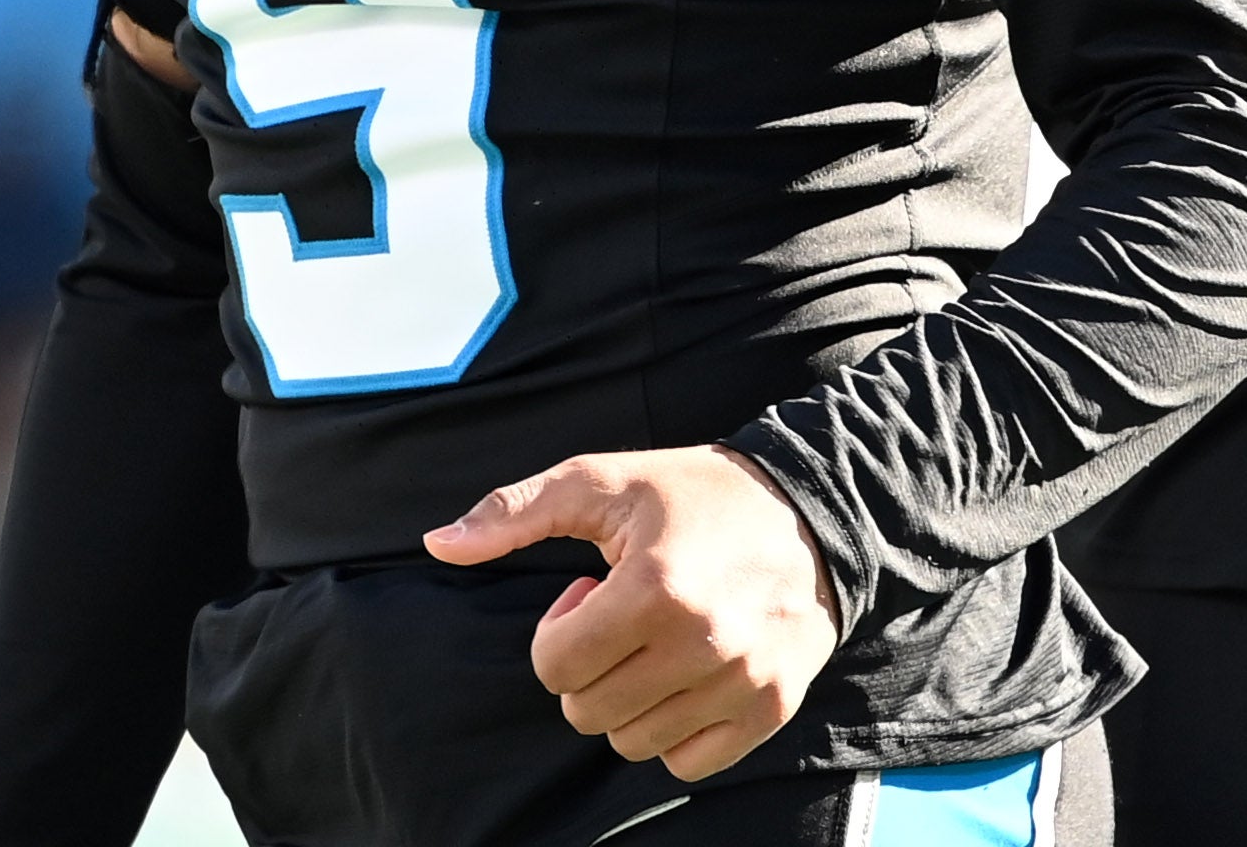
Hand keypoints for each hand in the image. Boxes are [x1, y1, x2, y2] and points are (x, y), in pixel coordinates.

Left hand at [423, 444, 840, 781]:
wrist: (810, 512)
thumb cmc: (692, 494)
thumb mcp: (601, 482)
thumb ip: (513, 512)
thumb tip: (436, 545)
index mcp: (655, 587)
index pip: (555, 666)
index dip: (557, 629)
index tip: (588, 592)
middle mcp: (703, 643)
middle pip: (587, 711)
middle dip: (586, 668)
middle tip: (621, 619)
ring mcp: (742, 683)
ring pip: (632, 742)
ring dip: (627, 699)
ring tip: (654, 642)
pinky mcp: (771, 709)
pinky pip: (686, 764)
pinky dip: (673, 730)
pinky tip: (684, 675)